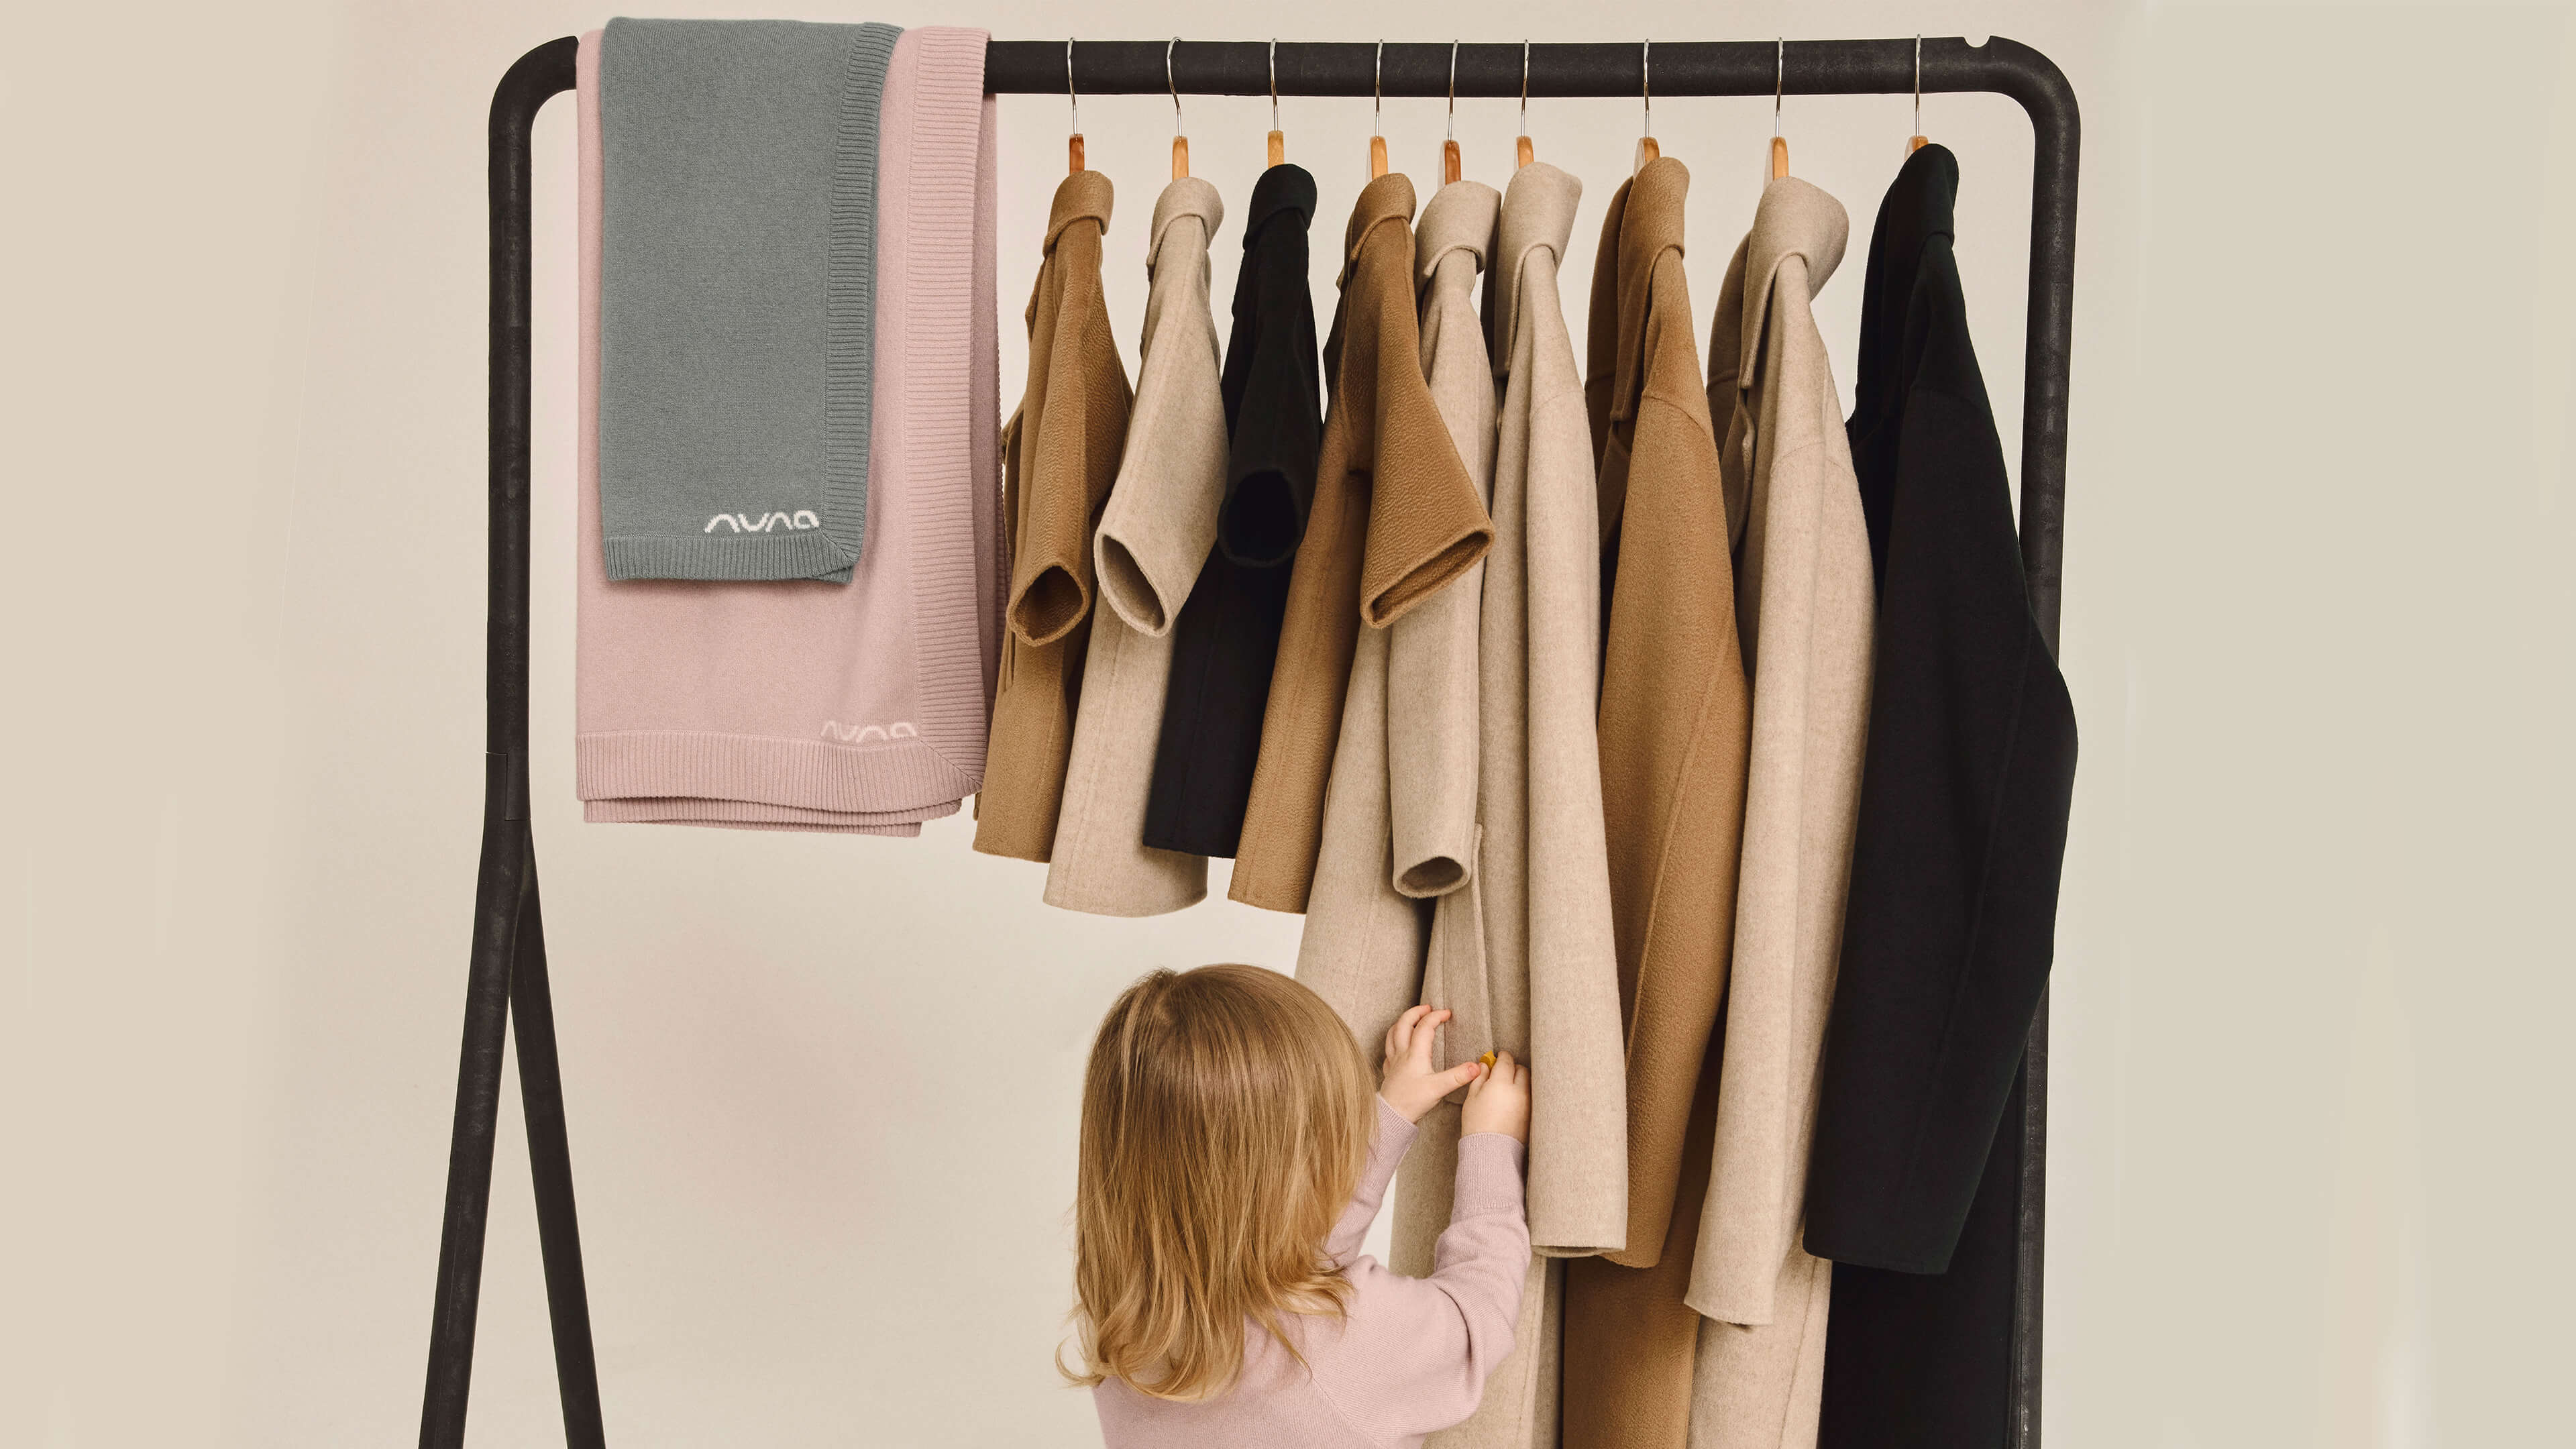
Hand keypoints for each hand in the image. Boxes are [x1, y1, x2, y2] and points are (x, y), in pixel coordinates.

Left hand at [1379, 1005, 1483, 1123]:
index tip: (1447, 1013)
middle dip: (1416, 1012)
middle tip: (1428, 1008)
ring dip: (1402, 1022)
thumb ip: (1458, 1076)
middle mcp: (1402, 1054)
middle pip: (1404, 1023)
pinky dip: (1394, 1040)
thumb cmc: (1413, 1102)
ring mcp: (1393, 1061)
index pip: (1425, 1026)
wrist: (1392, 1116)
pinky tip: (1399, 1044)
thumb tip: (1476, 1066)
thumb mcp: (1439, 1089)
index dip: (1436, 1016)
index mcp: (1415, 1054)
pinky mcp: (1389, 1071)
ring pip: (1393, 1033)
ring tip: (1412, 1018)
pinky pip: (1388, 1049)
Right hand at [1461, 1050, 1528, 1142]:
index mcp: (1501, 1084)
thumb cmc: (1476, 1125)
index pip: (1506, 1061)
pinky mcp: (1532, 1114)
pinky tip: (1513, 1100)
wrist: (1490, 1151)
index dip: (1502, 1056)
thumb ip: (1480, 1078)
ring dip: (1520, 1080)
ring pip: (1529, 1083)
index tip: (1499, 1056)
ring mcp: (1528, 1103)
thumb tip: (1485, 1066)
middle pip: (1522, 1069)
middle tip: (1503, 1072)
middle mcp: (1519, 1091)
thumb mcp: (1472, 1098)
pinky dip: (1524, 1094)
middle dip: (1513, 1067)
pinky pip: (1531, 1097)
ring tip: (1509, 1086)